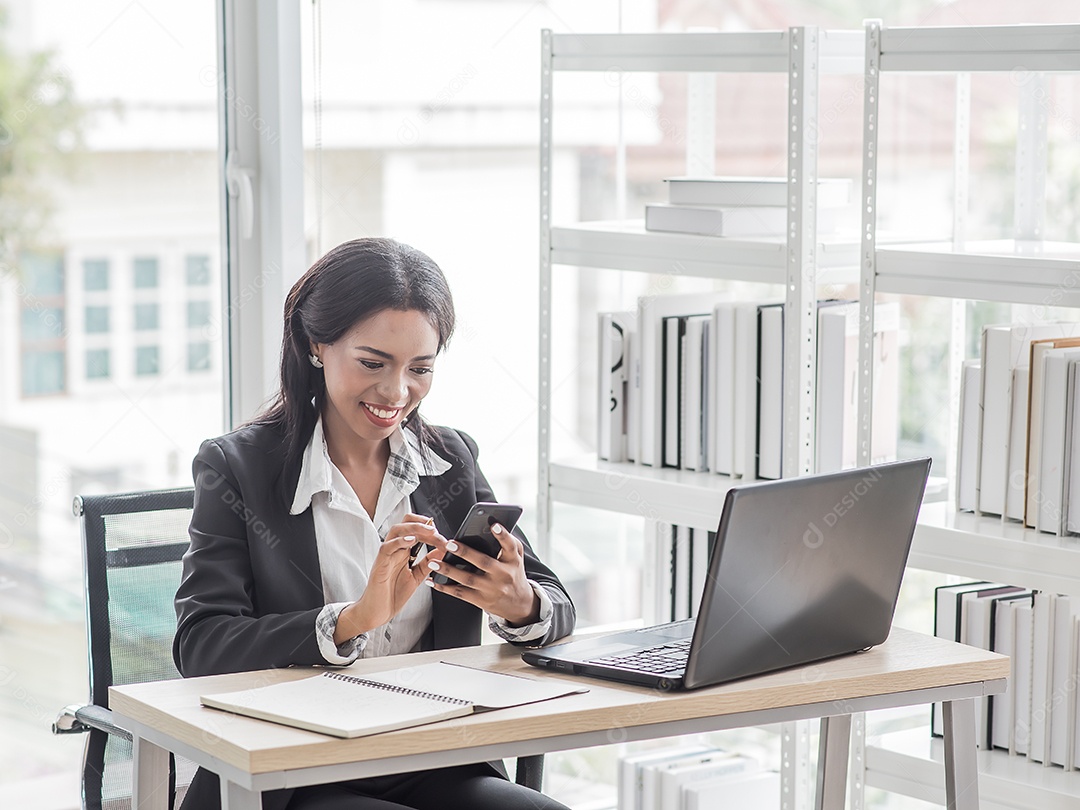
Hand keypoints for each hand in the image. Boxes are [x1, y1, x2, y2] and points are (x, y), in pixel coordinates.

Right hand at [334, 513, 448, 643]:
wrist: (377, 612)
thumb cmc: (392, 594)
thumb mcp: (417, 576)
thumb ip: (428, 563)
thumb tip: (443, 550)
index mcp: (403, 551)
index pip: (416, 530)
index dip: (431, 531)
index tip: (444, 538)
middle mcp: (395, 550)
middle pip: (405, 524)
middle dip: (423, 524)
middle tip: (438, 533)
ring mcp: (386, 555)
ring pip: (396, 530)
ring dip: (415, 528)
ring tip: (429, 531)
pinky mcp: (379, 564)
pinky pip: (387, 547)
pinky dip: (399, 541)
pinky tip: (411, 540)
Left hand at [425, 523, 540, 626]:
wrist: (518, 603)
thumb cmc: (513, 573)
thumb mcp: (516, 557)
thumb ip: (508, 543)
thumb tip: (491, 526)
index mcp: (512, 560)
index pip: (510, 546)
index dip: (503, 535)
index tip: (494, 526)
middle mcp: (503, 574)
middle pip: (483, 562)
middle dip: (465, 553)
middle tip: (450, 544)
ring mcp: (491, 589)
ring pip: (467, 579)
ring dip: (448, 571)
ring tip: (433, 562)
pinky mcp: (481, 600)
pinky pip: (460, 593)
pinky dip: (445, 588)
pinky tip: (433, 581)